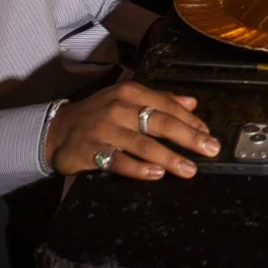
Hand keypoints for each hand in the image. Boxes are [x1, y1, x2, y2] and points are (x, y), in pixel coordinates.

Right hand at [45, 81, 219, 181]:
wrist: (57, 130)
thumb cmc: (99, 115)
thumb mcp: (127, 99)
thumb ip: (161, 100)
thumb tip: (193, 102)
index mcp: (130, 92)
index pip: (167, 106)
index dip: (190, 121)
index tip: (208, 135)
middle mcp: (118, 108)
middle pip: (160, 122)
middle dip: (188, 137)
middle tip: (210, 150)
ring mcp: (104, 129)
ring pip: (142, 143)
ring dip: (168, 157)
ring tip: (188, 169)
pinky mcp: (91, 150)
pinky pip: (118, 160)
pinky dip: (138, 168)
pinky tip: (155, 174)